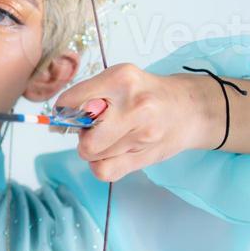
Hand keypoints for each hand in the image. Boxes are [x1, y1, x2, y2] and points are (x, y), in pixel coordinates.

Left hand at [54, 63, 219, 181]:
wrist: (190, 109)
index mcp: (121, 79)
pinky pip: (105, 171)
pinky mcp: (146, 156)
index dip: (63, 110)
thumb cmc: (149, 94)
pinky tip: (112, 153)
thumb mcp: (121, 80)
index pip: (73, 100)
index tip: (64, 113)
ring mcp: (143, 134)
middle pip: (85, 138)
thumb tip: (59, 117)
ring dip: (94, 149)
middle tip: (94, 128)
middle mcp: (134, 105)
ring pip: (93, 155)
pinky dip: (102, 166)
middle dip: (82, 136)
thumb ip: (91, 94)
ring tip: (110, 137)